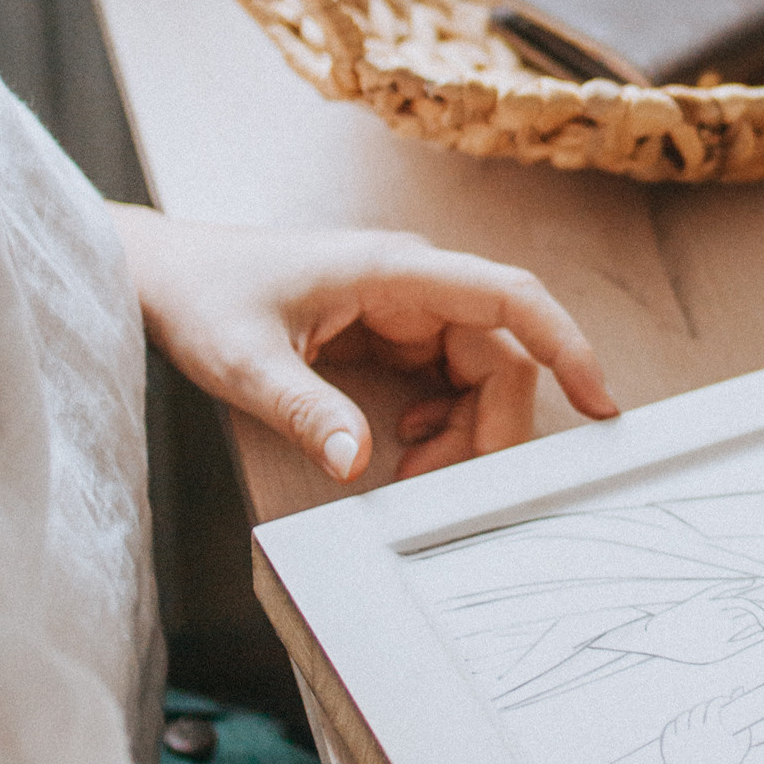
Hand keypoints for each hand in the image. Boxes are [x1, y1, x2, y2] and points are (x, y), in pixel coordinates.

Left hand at [110, 212, 616, 483]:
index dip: (566, 344)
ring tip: (415, 480)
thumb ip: (303, 409)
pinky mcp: (391, 333)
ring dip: (464, 435)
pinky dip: (441, 428)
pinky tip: (403, 453)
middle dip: (491, 430)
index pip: (509, 299)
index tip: (600, 401)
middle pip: (501, 357)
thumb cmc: (202, 296)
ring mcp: (405, 309)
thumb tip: (357, 463)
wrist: (162, 275)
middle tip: (451, 492)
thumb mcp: (245, 359)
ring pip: (479, 376)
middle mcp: (413, 285)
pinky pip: (447, 383)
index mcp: (394, 272)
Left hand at [659, 676, 763, 763]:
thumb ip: (743, 717)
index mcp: (712, 732)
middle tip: (711, 712)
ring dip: (692, 716)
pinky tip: (686, 729)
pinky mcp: (667, 746)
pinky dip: (679, 725)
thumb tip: (740, 689)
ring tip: (699, 721)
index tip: (722, 703)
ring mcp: (679, 740)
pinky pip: (671, 726)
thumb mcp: (740, 745)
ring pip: (684, 717)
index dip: (718, 701)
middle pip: (698, 710)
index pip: (713, 706)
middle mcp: (694, 734)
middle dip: (706, 708)